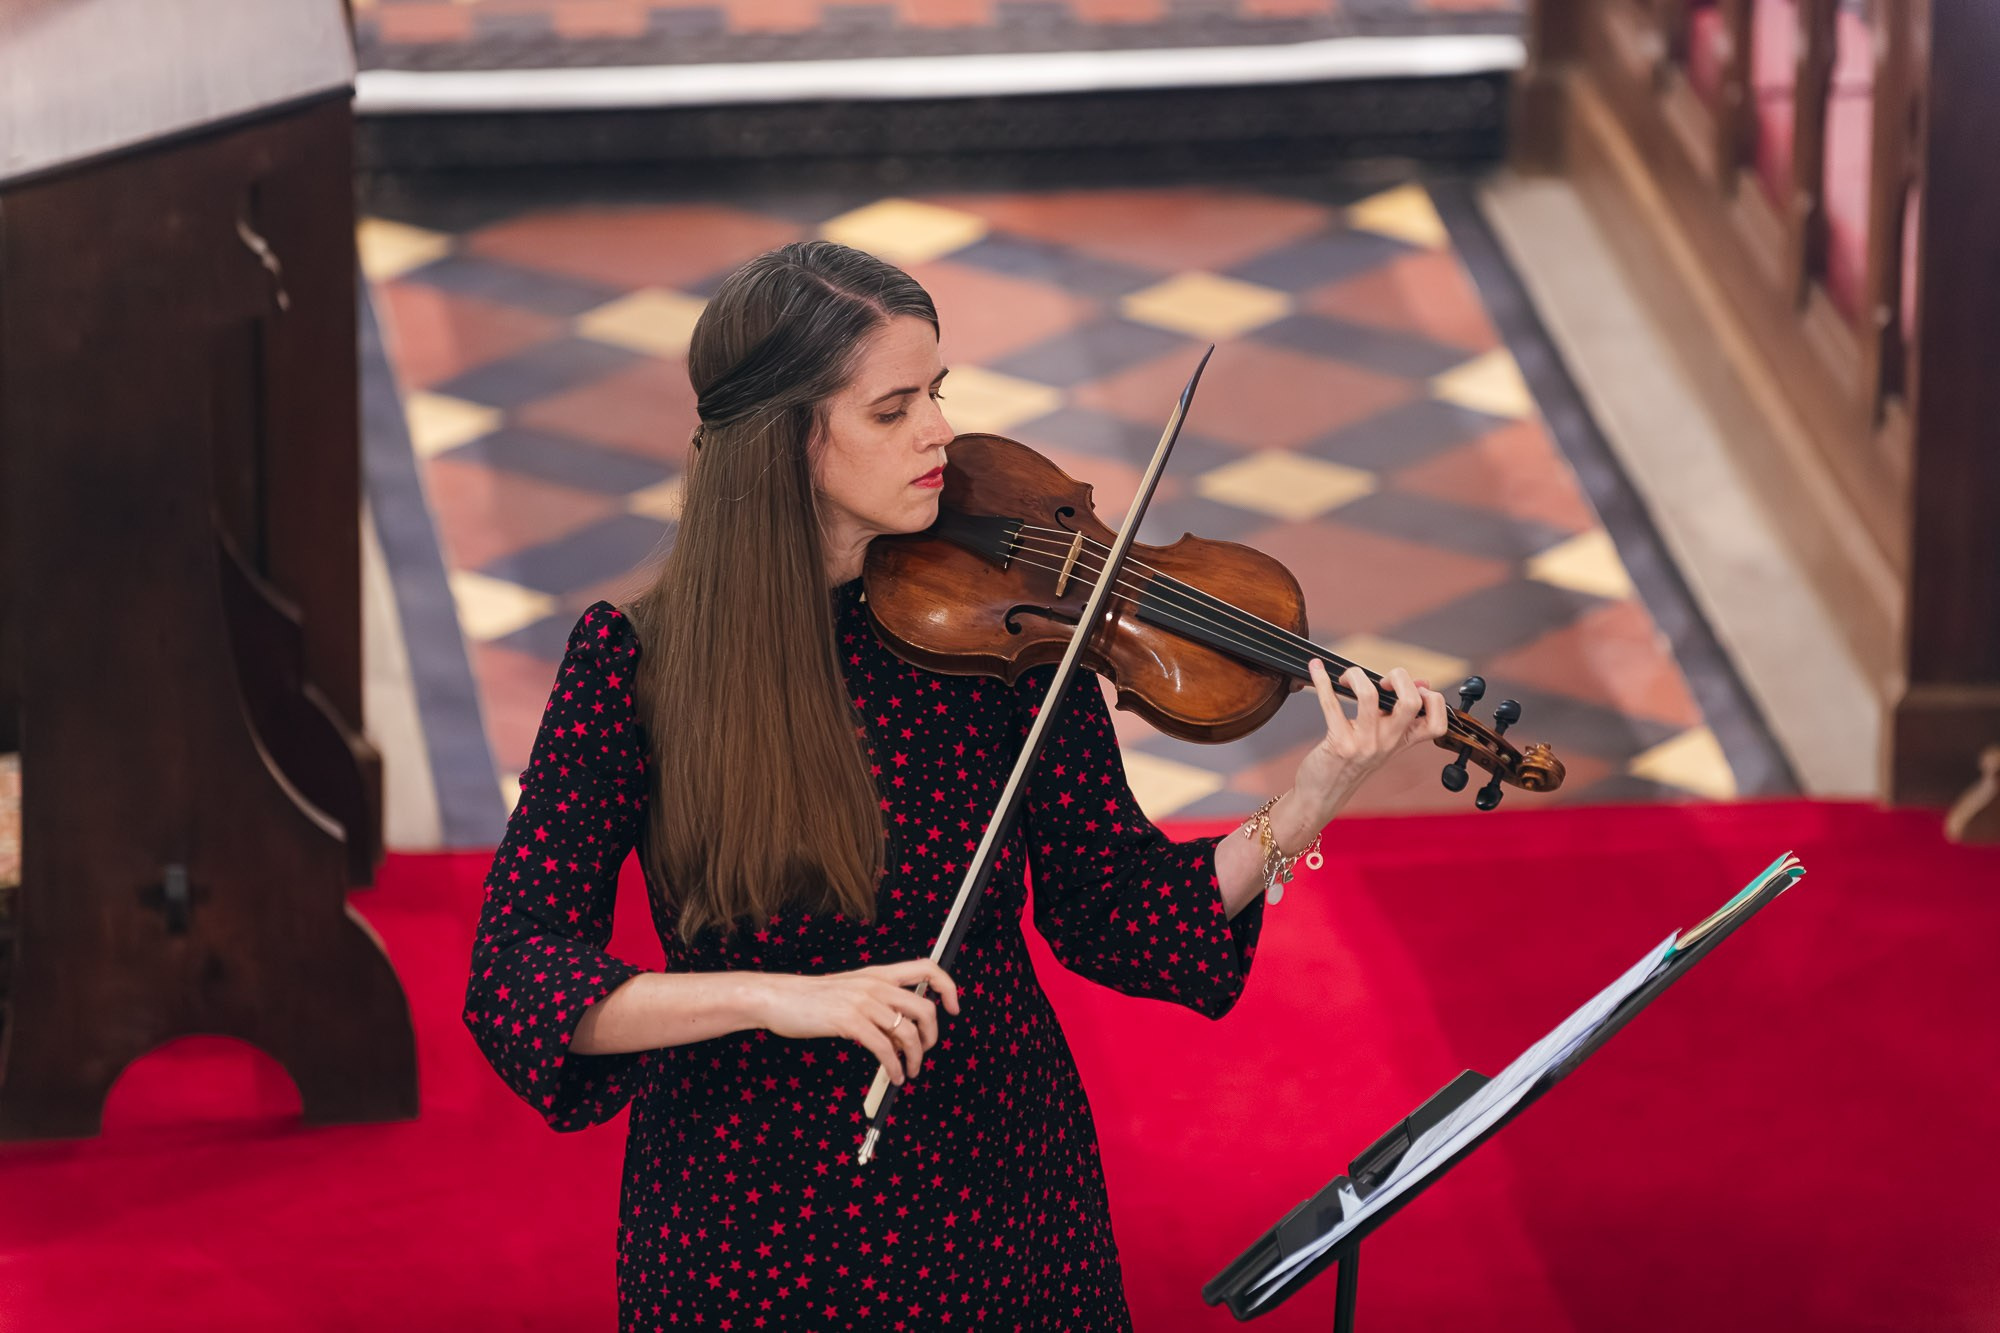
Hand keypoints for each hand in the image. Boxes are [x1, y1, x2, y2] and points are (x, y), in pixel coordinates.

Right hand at [747, 958, 960, 1084]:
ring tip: (908, 1072)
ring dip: (914, 1059)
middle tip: (925, 1052)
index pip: (926, 968)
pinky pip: (885, 1049)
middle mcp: (875, 984)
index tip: (953, 1008)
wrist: (779, 998)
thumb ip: (878, 1002)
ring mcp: (863, 1002)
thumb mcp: (851, 991)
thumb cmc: (813, 998)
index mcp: (879, 973)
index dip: (947, 987)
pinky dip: (894, 1067)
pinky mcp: (849, 1021)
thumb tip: (901, 1029)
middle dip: (931, 1037)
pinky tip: (892, 1075)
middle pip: (925, 1008)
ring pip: (907, 1032)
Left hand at [1295, 660, 1449, 815]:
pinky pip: (1331, 704)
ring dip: (1356, 676)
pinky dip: (1322, 682)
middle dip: (1400, 677)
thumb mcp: (1382, 741)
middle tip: (1383, 679)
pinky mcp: (1339, 743)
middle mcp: (1388, 743)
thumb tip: (1420, 683)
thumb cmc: (1351, 763)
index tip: (1416, 688)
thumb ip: (1398, 715)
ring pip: (1369, 696)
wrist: (1323, 794)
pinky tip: (1316, 671)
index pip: (1437, 723)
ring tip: (1348, 677)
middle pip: (1411, 702)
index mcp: (1402, 741)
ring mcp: (1364, 744)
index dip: (1434, 699)